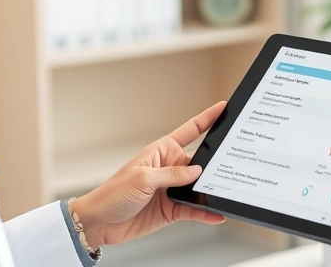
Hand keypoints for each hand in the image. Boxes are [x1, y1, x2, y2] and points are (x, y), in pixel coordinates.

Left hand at [70, 102, 225, 247]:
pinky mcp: (172, 209)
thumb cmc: (113, 194)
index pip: (190, 131)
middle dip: (214, 164)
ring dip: (210, 190)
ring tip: (225, 192)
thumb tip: (197, 171)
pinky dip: (205, 212)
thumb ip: (173, 174)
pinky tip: (216, 213)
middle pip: (199, 162)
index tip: (223, 108)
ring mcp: (171, 189)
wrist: (99, 222)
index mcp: (161, 151)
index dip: (207, 118)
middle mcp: (169, 168)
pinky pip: (194, 209)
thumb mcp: (143, 179)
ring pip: (198, 187)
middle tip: (231, 165)